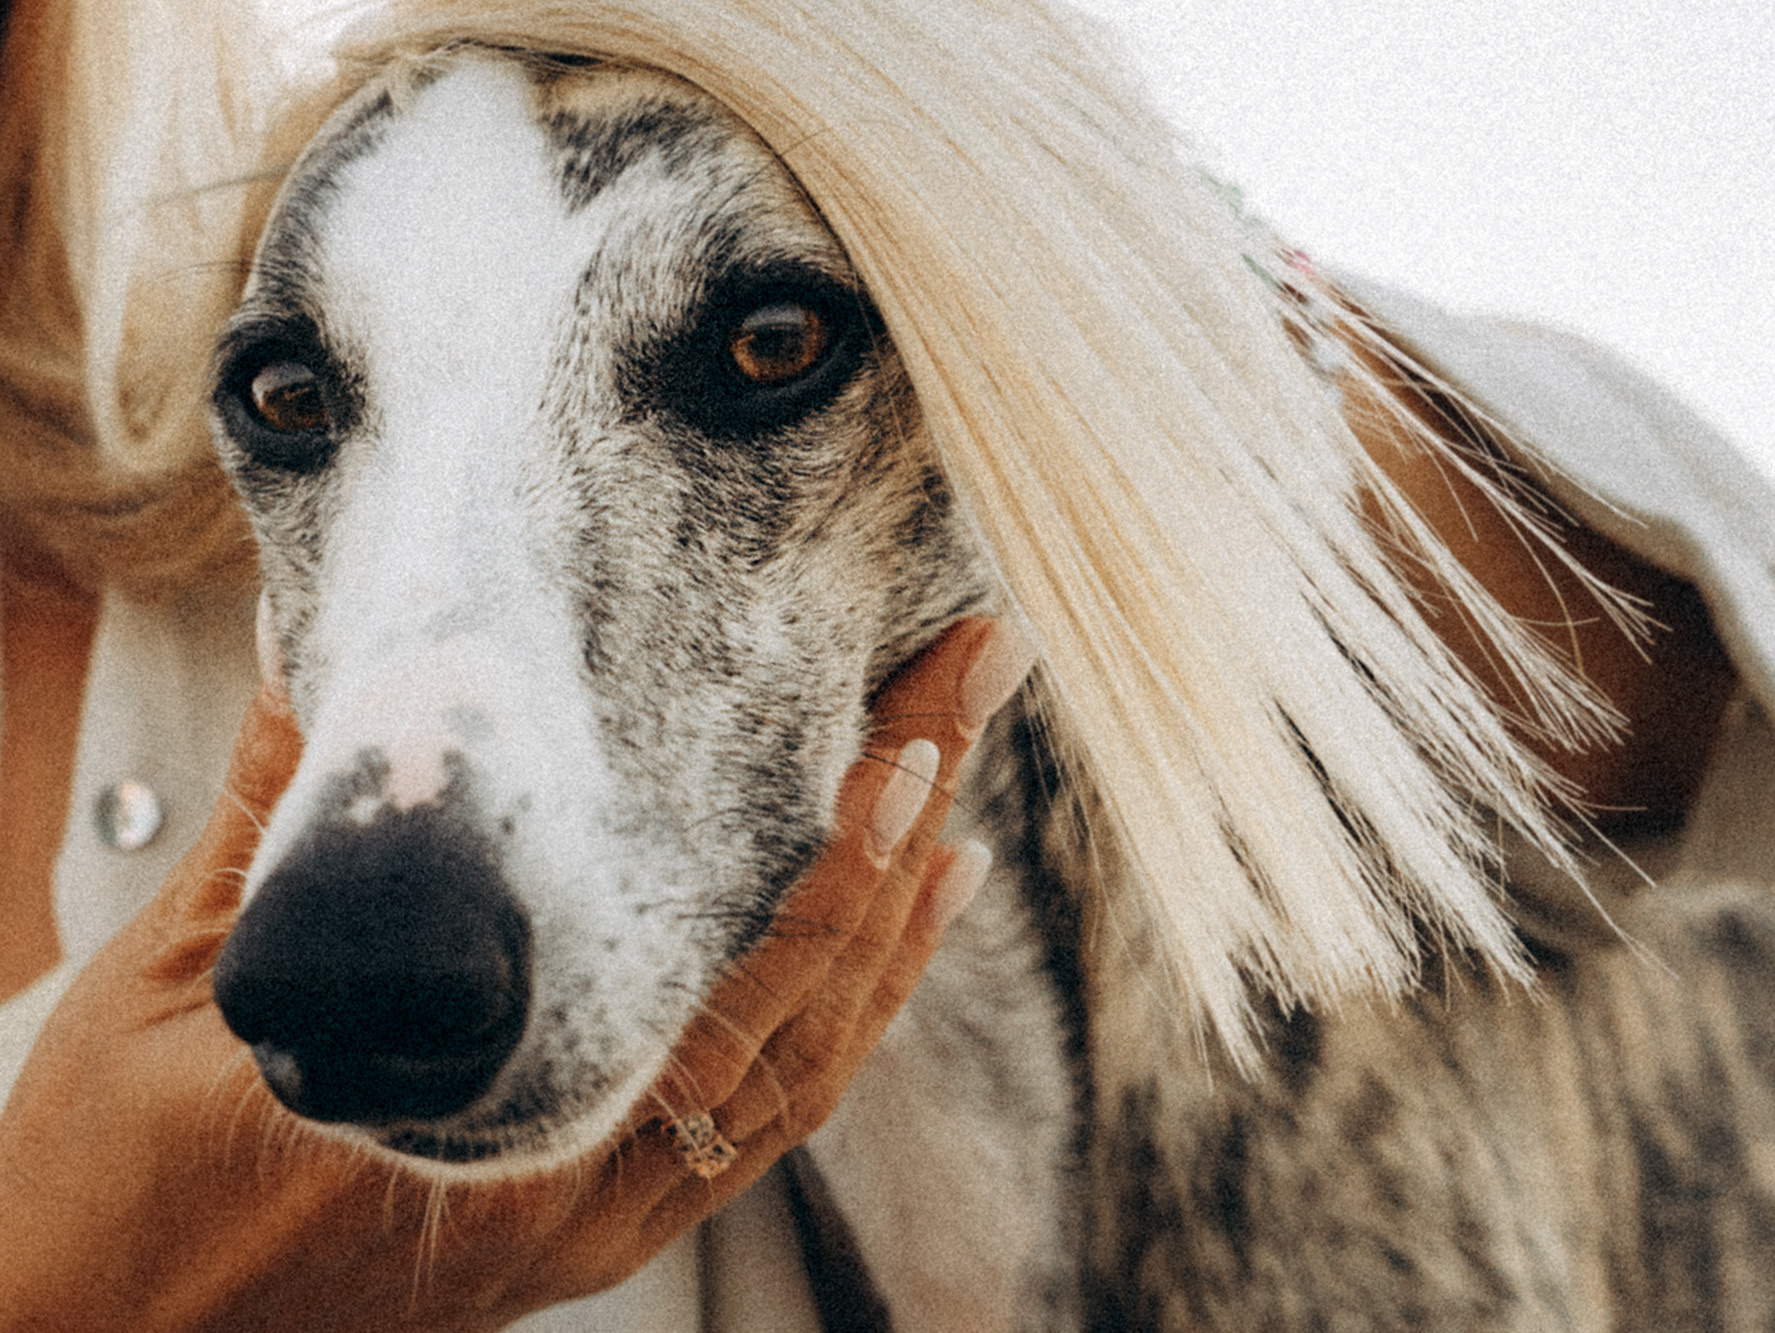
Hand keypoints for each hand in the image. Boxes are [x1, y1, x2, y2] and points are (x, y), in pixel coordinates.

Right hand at [0, 617, 1032, 1330]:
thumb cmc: (99, 1189)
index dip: (840, 870)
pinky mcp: (574, 1232)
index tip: (907, 751)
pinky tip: (862, 957)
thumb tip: (325, 665)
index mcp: (494, 1131)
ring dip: (891, 949)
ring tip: (951, 818)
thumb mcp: (168, 990)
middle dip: (905, 853)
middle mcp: (573, 1196)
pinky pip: (745, 1134)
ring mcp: (587, 1227)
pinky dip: (825, 1034)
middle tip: (966, 700)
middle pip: (806, 1018)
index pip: (735, 993)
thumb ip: (280, 828)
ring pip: (799, 1088)